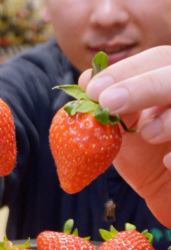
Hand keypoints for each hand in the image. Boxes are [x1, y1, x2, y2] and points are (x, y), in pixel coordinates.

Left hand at [81, 46, 170, 224]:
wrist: (169, 191)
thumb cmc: (145, 155)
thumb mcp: (120, 129)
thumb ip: (108, 104)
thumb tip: (86, 79)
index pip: (159, 59)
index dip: (127, 71)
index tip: (94, 90)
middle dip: (144, 86)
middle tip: (109, 103)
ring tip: (148, 135)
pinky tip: (168, 163)